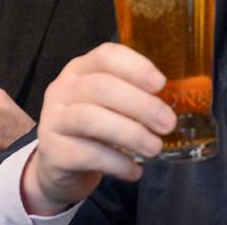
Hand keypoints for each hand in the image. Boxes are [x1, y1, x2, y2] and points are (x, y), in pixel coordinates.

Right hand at [21, 43, 176, 215]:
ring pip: (91, 119)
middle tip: (168, 123)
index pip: (106, 56)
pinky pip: (87, 155)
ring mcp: (53, 119)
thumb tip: (173, 103)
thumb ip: (133, 96)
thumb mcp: (108, 104)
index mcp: (80, 69)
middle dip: (140, 105)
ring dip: (131, 134)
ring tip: (155, 148)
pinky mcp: (52, 152)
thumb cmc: (93, 128)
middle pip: (101, 87)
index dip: (135, 67)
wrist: (58, 166)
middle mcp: (62, 89)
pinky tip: (135, 171)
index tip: (161, 84)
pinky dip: (117, 163)